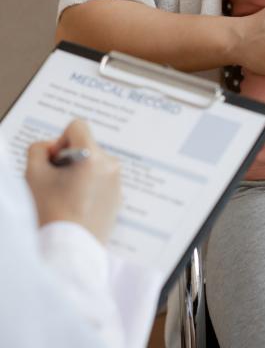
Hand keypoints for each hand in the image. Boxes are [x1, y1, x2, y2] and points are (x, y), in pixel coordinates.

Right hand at [26, 119, 120, 242]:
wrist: (69, 250)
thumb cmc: (50, 211)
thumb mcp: (33, 175)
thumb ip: (38, 150)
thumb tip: (51, 148)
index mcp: (93, 156)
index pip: (78, 126)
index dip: (61, 139)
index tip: (55, 161)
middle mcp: (111, 165)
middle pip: (86, 147)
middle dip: (70, 158)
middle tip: (57, 182)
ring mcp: (117, 182)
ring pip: (94, 164)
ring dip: (80, 172)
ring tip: (67, 196)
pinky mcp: (118, 197)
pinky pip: (102, 181)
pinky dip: (90, 186)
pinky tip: (78, 206)